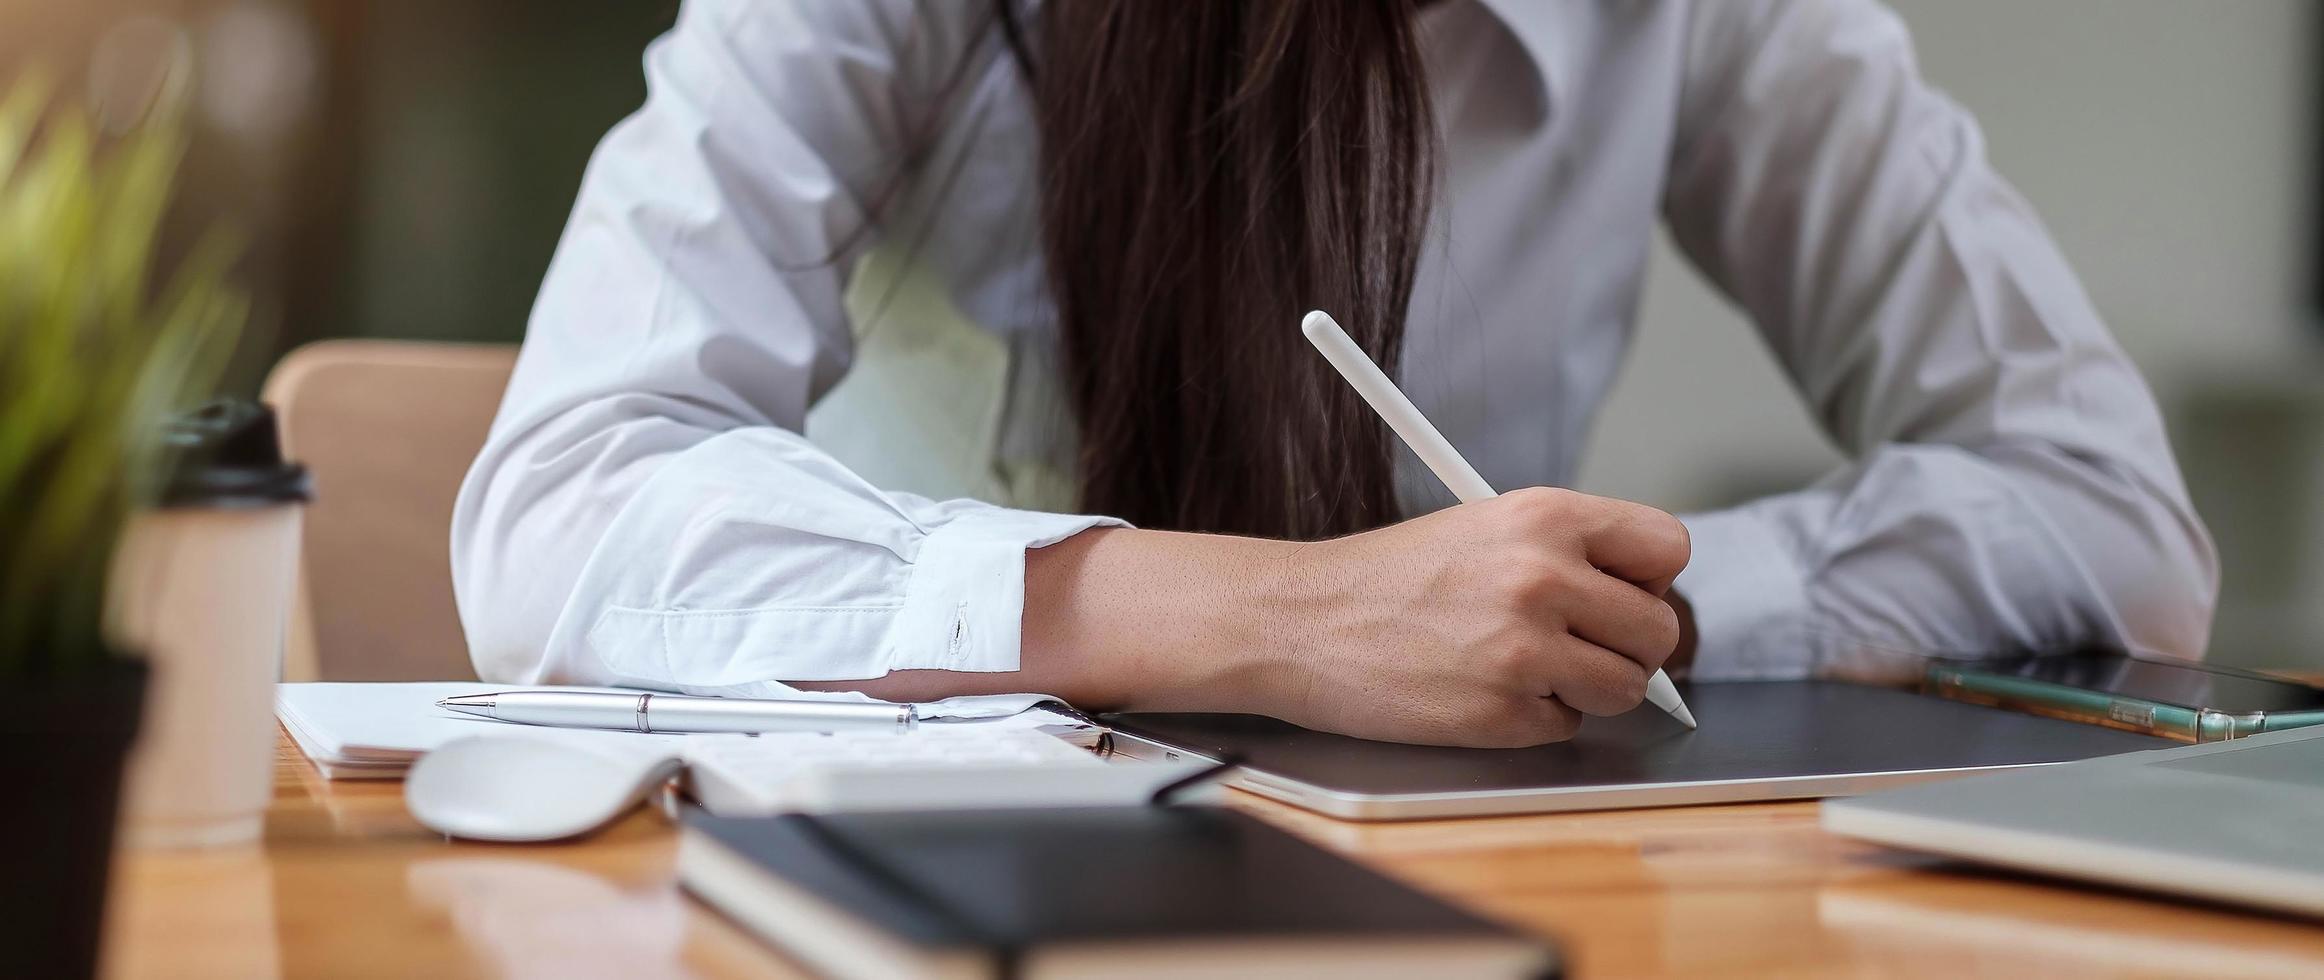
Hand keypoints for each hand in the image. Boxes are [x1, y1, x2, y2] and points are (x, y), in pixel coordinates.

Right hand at [1264, 488, 1689, 746]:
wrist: (1302, 622)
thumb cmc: (1386, 578)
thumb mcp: (1484, 525)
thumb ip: (1565, 549)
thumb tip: (1636, 594)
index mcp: (1545, 516)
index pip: (1668, 546)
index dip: (1650, 577)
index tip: (1623, 592)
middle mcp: (1544, 576)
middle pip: (1660, 629)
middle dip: (1627, 646)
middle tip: (1577, 644)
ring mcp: (1524, 649)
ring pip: (1626, 688)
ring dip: (1587, 688)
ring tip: (1528, 667)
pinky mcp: (1501, 712)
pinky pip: (1566, 726)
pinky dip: (1535, 718)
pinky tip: (1485, 688)